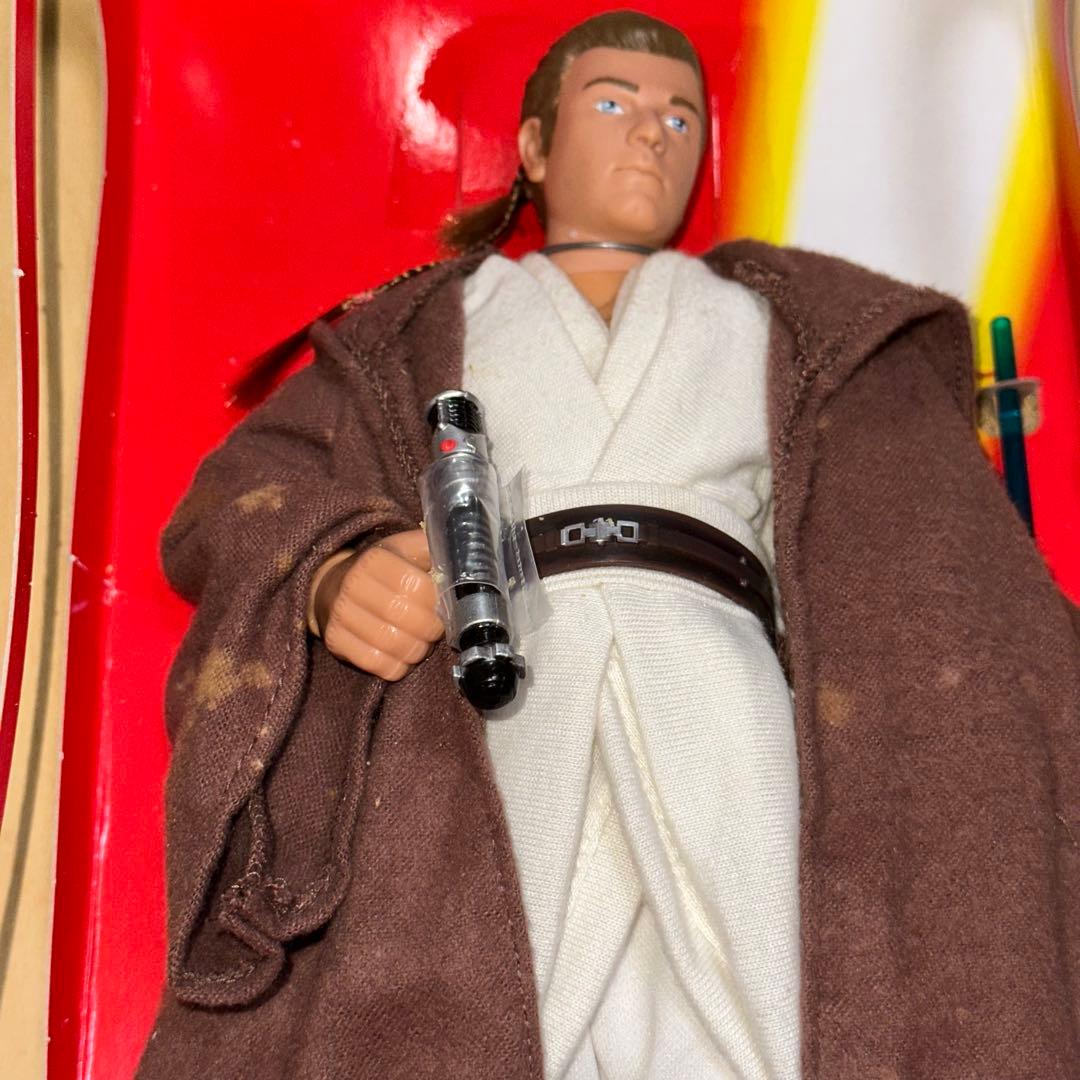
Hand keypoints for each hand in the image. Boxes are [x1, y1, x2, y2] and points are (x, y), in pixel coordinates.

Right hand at [311, 529, 444, 680]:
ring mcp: (340, 615)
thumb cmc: (379, 571)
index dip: (437, 600)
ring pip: (393, 644)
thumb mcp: (401, 550)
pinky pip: (378, 664)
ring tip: (422, 643)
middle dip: (431, 629)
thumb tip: (461, 555)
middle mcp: (353, 585)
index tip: (443, 604)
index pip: (416, 585)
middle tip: (436, 629)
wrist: (330, 588)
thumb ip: (429, 549)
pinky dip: (399, 666)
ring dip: (418, 650)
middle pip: (406, 617)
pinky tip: (403, 655)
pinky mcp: (335, 642)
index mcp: (374, 560)